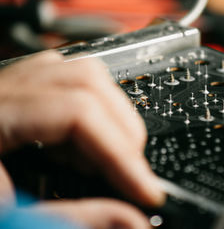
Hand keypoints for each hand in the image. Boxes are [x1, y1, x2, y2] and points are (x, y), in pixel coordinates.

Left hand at [0, 50, 164, 227]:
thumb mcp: (4, 220)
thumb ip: (71, 220)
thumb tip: (131, 222)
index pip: (75, 113)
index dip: (120, 153)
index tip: (145, 190)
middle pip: (85, 79)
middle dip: (122, 129)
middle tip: (132, 173)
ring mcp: (5, 84)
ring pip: (80, 72)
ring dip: (110, 115)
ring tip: (108, 159)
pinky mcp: (12, 92)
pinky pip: (67, 82)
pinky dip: (91, 113)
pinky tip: (82, 148)